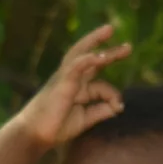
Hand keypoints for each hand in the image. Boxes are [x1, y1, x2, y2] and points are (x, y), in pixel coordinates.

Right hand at [14, 22, 132, 153]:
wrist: (34, 134)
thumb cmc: (55, 126)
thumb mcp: (84, 119)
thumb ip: (101, 111)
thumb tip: (119, 106)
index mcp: (78, 88)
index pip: (101, 85)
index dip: (113, 96)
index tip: (119, 108)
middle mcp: (72, 78)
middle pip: (91, 58)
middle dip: (109, 51)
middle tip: (128, 46)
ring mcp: (65, 78)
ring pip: (80, 53)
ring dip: (95, 40)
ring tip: (109, 30)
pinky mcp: (61, 83)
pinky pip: (74, 66)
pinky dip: (87, 59)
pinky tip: (99, 55)